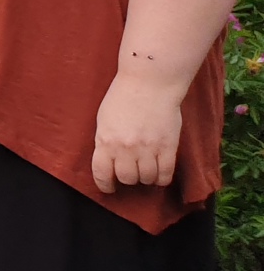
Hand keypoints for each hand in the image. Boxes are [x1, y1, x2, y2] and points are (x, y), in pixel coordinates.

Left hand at [92, 74, 185, 192]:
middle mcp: (125, 148)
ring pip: (147, 179)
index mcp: (105, 140)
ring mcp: (148, 148)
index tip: (109, 187)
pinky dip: (162, 178)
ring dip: (146, 178)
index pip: (102, 173)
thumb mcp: (104, 119)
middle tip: (131, 171)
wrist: (149, 82)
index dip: (105, 185)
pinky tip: (160, 172)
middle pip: (127, 179)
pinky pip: (166, 174)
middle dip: (128, 178)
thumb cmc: (123, 97)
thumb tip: (108, 162)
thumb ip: (106, 141)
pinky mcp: (168, 146)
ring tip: (146, 169)